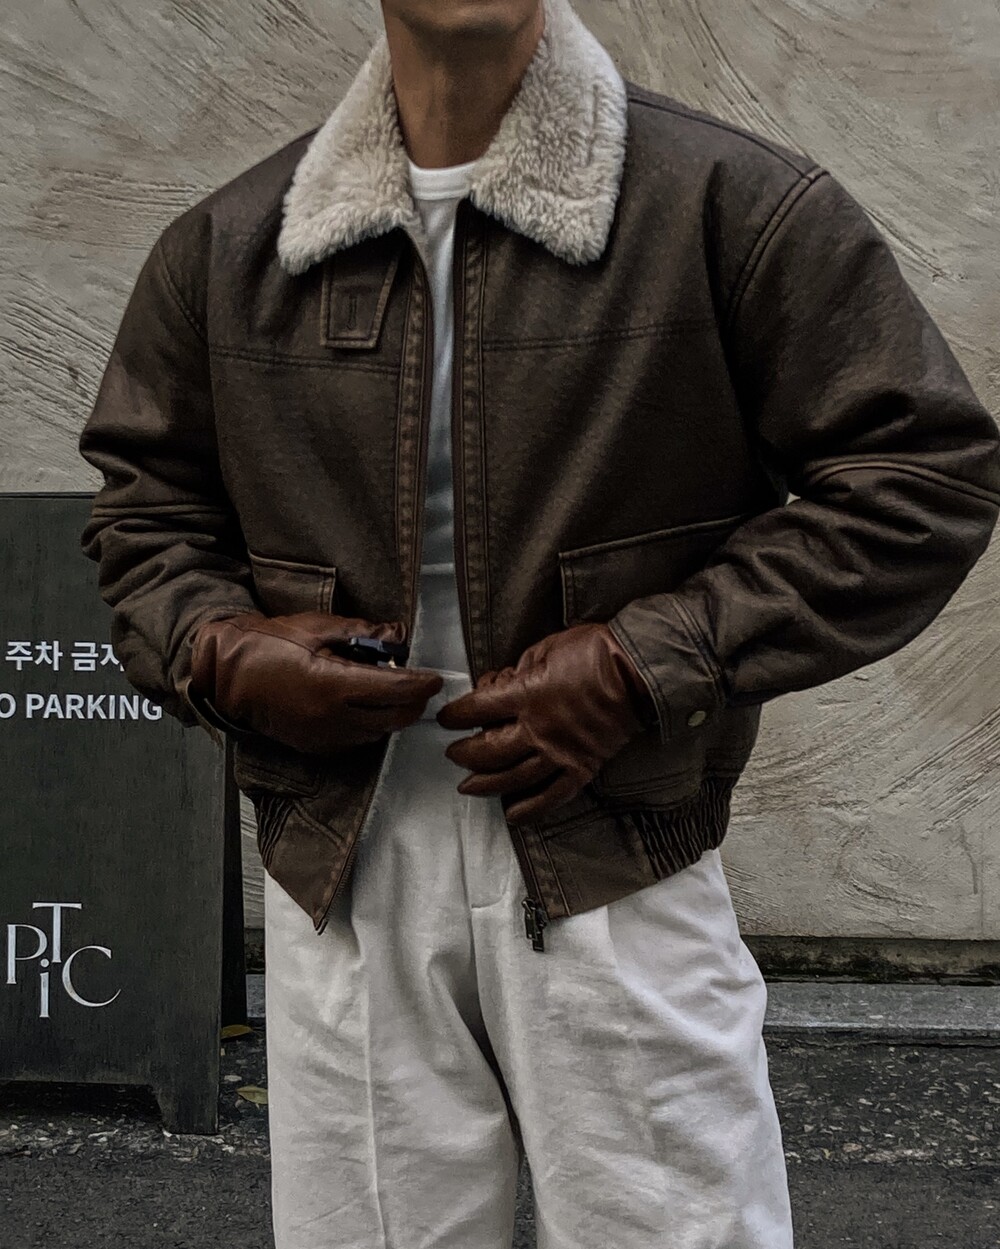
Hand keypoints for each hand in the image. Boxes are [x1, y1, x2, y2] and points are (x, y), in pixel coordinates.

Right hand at [189, 610, 443, 753]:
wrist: (227, 674)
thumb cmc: (268, 644)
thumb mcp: (315, 627)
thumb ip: (360, 633)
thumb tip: (397, 634)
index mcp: (334, 684)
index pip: (396, 689)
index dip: (422, 684)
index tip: (436, 678)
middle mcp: (332, 717)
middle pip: (394, 717)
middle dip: (414, 703)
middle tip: (419, 686)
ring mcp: (323, 736)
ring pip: (378, 732)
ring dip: (391, 715)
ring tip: (388, 692)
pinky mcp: (315, 746)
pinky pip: (355, 740)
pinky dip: (369, 726)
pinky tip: (363, 706)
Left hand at [436, 622, 656, 823]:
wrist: (639, 669)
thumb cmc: (594, 650)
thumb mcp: (546, 647)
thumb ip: (518, 670)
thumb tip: (499, 686)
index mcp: (526, 695)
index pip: (476, 710)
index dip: (455, 716)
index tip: (446, 719)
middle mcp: (538, 729)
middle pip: (488, 750)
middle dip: (464, 753)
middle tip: (453, 754)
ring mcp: (560, 752)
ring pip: (513, 778)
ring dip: (485, 784)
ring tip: (467, 787)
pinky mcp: (582, 767)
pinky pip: (552, 796)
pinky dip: (530, 809)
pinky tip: (512, 814)